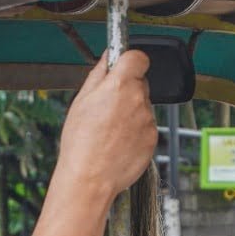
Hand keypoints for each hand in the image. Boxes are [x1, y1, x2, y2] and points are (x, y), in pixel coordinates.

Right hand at [57, 50, 155, 198]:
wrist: (91, 178)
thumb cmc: (81, 143)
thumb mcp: (81, 101)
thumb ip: (99, 74)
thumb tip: (109, 57)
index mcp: (120, 85)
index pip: (139, 57)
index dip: (130, 60)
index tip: (123, 67)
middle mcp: (139, 100)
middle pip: (140, 83)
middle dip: (126, 89)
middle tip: (106, 106)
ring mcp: (148, 120)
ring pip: (142, 106)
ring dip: (130, 112)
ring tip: (109, 129)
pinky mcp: (153, 138)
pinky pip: (146, 126)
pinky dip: (135, 131)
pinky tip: (118, 141)